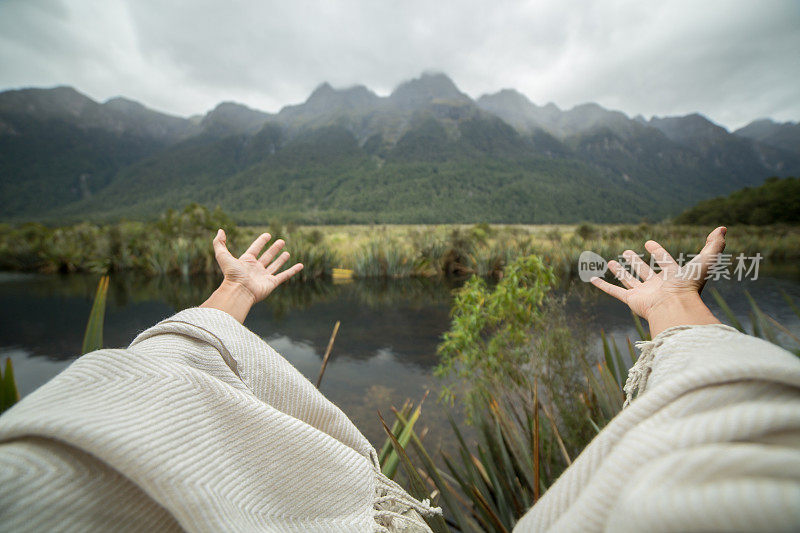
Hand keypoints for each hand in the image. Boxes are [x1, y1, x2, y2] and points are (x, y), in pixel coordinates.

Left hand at [200, 229, 302, 322]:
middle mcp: (256, 269)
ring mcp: (264, 276)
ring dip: (281, 259)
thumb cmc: (231, 275)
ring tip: (287, 252)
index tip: (267, 235)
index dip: (261, 241)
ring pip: (275, 265)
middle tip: (281, 241)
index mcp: (246, 261)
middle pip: (267, 256)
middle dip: (274, 249)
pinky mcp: (272, 283)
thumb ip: (219, 243)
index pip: (255, 248)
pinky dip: (293, 271)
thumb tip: (220, 230)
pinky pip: (284, 276)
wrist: (239, 291)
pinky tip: (300, 265)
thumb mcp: (223, 256)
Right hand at [591, 227, 725, 336]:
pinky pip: (615, 291)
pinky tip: (593, 279)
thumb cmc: (690, 286)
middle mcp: (657, 285)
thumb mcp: (706, 261)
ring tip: (612, 262)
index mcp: (673, 276)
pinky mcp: (632, 300)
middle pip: (645, 272)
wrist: (675, 307)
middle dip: (636, 262)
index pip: (664, 261)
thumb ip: (714, 246)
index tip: (649, 243)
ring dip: (621, 271)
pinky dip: (603, 286)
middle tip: (628, 252)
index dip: (657, 251)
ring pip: (630, 280)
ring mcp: (644, 293)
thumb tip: (723, 229)